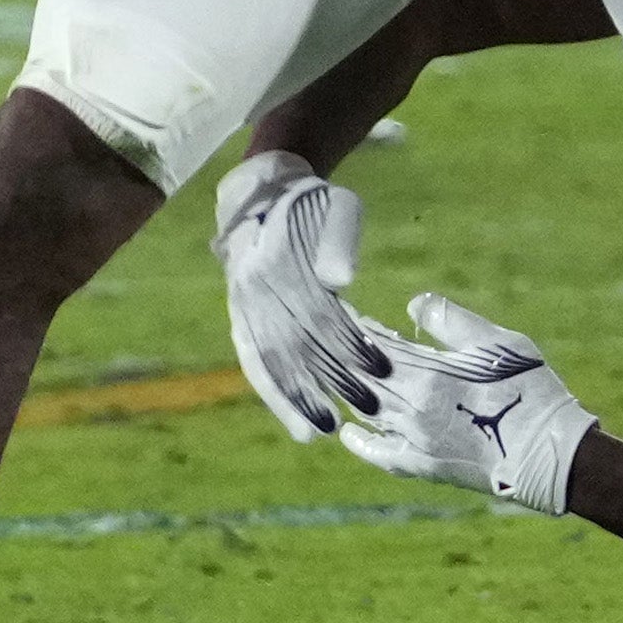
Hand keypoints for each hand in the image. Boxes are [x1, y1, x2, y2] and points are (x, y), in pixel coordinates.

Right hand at [215, 149, 380, 441]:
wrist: (264, 190)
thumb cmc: (309, 199)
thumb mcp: (333, 205)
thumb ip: (337, 237)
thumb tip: (341, 279)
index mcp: (272, 262)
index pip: (315, 313)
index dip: (347, 341)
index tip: (379, 366)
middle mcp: (251, 292)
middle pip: (292, 347)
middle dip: (329, 380)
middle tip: (367, 408)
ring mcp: (243, 307)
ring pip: (268, 363)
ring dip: (296, 399)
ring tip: (324, 432)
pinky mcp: (242, 319)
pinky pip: (254, 363)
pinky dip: (275, 394)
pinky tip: (296, 422)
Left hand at [334, 293, 595, 515]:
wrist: (550, 453)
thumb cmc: (531, 390)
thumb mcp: (499, 343)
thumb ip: (453, 322)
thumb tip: (413, 304)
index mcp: (429, 375)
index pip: (375, 347)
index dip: (356, 329)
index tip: (340, 313)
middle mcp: (412, 409)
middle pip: (362, 379)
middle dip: (345, 356)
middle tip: (329, 339)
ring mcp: (414, 441)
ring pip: (366, 412)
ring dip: (348, 391)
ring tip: (335, 374)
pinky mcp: (424, 466)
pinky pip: (381, 455)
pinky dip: (361, 443)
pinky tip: (346, 432)